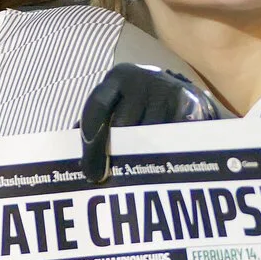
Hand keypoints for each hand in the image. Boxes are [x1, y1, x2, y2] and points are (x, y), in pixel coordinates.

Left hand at [80, 63, 220, 183]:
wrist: (178, 91)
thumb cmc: (135, 103)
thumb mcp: (114, 103)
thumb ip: (93, 123)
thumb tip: (71, 157)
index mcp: (116, 79)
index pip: (96, 107)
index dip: (91, 141)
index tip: (90, 171)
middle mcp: (141, 79)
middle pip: (122, 124)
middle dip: (114, 154)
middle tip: (109, 180)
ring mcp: (167, 90)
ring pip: (148, 135)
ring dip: (140, 158)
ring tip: (135, 178)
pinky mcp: (190, 103)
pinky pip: (172, 136)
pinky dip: (164, 153)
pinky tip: (159, 167)